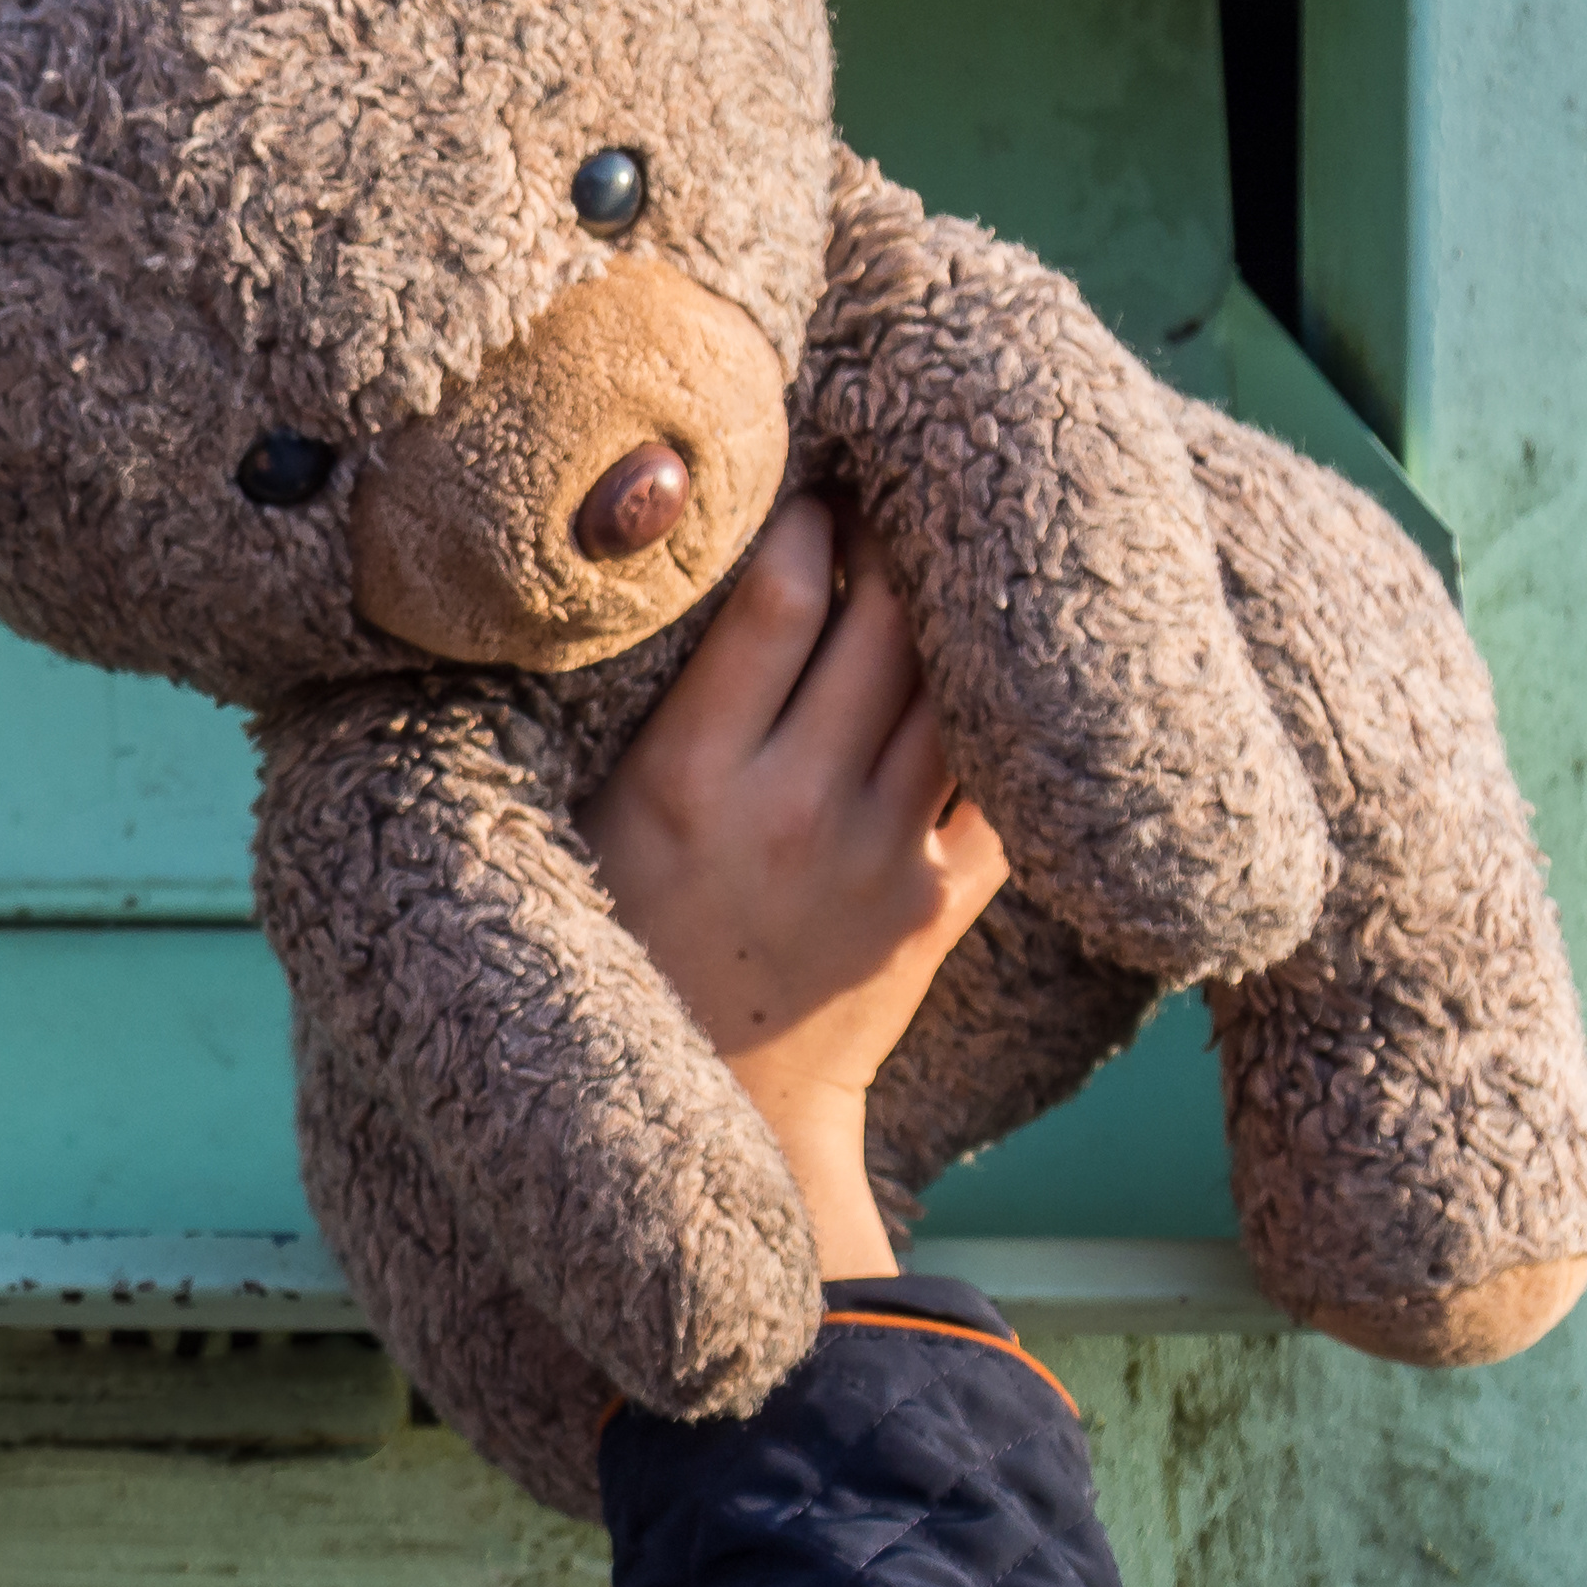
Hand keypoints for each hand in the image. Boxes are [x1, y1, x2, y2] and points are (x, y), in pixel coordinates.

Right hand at [579, 498, 1009, 1280]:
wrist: (717, 1111)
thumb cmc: (622, 942)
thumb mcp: (586, 821)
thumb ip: (630, 712)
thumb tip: (652, 570)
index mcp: (686, 782)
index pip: (776, 602)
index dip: (805, 517)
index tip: (808, 475)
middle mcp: (795, 810)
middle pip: (884, 623)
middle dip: (895, 537)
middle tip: (895, 482)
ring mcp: (884, 858)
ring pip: (951, 685)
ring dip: (954, 607)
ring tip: (946, 548)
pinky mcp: (943, 903)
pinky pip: (999, 775)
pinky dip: (1000, 708)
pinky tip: (987, 658)